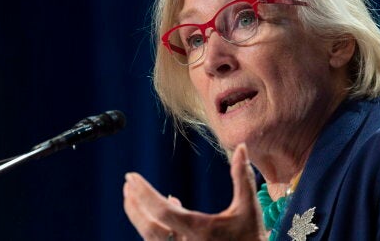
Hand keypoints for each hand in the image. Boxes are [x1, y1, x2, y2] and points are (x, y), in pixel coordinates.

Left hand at [123, 143, 266, 240]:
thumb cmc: (252, 239)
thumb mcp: (248, 207)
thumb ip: (242, 176)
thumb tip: (240, 147)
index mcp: (199, 230)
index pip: (163, 211)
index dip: (144, 193)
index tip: (131, 177)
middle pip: (148, 228)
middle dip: (134, 206)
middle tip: (127, 185)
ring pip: (150, 238)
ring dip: (140, 216)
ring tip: (134, 197)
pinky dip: (154, 226)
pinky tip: (165, 208)